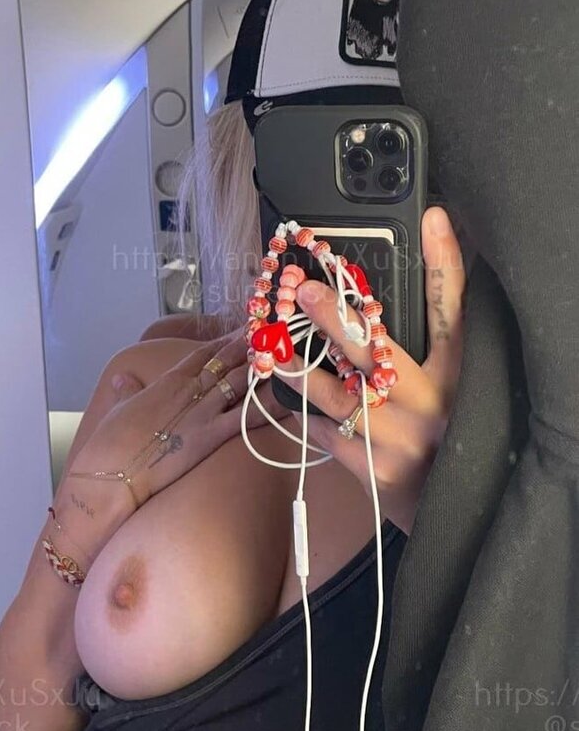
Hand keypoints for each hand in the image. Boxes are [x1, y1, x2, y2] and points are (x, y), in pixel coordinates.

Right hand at [69, 329, 290, 513]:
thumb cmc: (109, 444)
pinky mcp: (208, 438)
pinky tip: (287, 401)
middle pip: (228, 362)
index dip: (226, 340)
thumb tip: (123, 379)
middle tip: (277, 330)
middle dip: (253, 345)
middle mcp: (189, 392)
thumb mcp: (117, 410)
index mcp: (168, 383)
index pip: (203, 354)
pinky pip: (245, 420)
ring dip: (265, 368)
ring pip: (240, 384)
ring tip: (289, 353)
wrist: (109, 472)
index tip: (246, 327)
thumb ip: (126, 392)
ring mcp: (201, 414)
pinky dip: (266, 409)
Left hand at [278, 206, 465, 533]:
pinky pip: (324, 433)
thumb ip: (442, 325)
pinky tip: (285, 395)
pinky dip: (302, 413)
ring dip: (298, 368)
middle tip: (302, 288)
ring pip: (336, 395)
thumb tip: (432, 253)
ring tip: (271, 345)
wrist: (455, 509)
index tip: (428, 221)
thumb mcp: (458, 381)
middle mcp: (429, 405)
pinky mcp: (370, 470)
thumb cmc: (452, 432)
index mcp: (458, 376)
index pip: (454, 312)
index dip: (444, 263)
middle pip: (378, 350)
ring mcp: (397, 439)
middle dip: (335, 317)